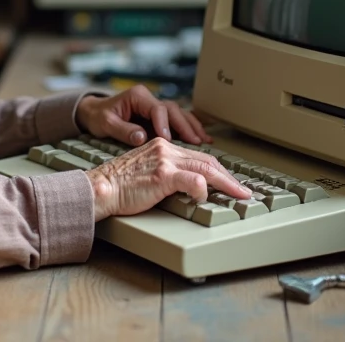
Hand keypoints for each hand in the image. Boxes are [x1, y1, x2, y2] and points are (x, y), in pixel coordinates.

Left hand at [76, 84, 211, 147]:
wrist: (94, 112)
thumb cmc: (99, 116)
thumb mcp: (106, 123)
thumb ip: (123, 130)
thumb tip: (142, 137)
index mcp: (138, 96)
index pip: (156, 108)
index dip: (164, 124)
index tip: (168, 140)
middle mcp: (149, 99)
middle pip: (173, 110)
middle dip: (185, 125)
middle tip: (196, 141)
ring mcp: (154, 106)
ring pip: (178, 113)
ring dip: (191, 126)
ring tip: (204, 140)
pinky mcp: (157, 116)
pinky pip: (176, 120)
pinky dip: (188, 127)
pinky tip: (199, 137)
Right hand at [84, 137, 250, 220]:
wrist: (101, 188)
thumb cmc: (119, 186)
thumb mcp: (147, 172)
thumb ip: (166, 173)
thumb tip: (189, 187)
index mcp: (163, 146)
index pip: (198, 156)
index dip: (218, 170)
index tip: (229, 182)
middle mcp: (166, 148)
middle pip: (207, 160)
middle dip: (228, 177)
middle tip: (243, 190)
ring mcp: (165, 160)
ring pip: (206, 168)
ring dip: (227, 183)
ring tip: (239, 195)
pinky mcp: (162, 175)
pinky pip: (193, 180)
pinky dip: (203, 190)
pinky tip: (205, 198)